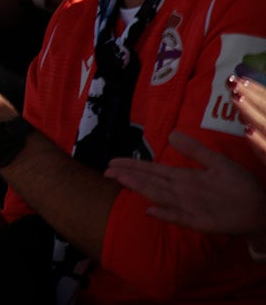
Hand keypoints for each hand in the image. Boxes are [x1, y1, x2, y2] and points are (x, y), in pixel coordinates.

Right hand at [105, 131, 265, 234]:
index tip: (112, 162)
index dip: (132, 166)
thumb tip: (171, 135)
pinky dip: (165, 214)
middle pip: (149, 182)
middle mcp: (180, 192)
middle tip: (106, 170)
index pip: (152, 170)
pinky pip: (180, 217)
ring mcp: (188, 207)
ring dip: (140, 189)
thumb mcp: (215, 162)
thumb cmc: (238, 186)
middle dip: (128, 176)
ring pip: (158, 196)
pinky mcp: (200, 221)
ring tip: (120, 181)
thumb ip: (194, 150)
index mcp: (182, 178)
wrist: (259, 207)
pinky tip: (150, 210)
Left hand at [233, 75, 265, 163]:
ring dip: (252, 112)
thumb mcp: (262, 132)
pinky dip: (258, 141)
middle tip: (233, 82)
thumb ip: (260, 113)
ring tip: (235, 98)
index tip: (240, 78)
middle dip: (252, 95)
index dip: (257, 89)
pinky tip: (246, 131)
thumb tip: (241, 94)